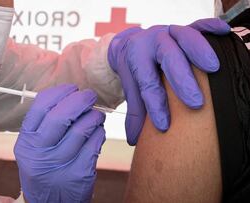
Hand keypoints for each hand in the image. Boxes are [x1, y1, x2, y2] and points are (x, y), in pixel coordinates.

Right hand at [14, 84, 105, 202]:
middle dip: (80, 100)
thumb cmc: (44, 168)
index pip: (41, 106)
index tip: (71, 88)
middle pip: (62, 115)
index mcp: (26, 142)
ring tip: (96, 116)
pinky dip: (99, 132)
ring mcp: (60, 165)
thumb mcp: (33, 148)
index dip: (60, 92)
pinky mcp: (79, 173)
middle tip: (89, 96)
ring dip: (94, 116)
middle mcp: (40, 154)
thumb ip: (44, 124)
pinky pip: (95, 142)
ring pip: (83, 128)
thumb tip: (69, 95)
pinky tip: (97, 132)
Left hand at [107, 18, 229, 144]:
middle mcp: (153, 42)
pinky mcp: (183, 28)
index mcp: (136, 57)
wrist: (132, 44)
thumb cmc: (135, 69)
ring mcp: (169, 32)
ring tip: (213, 68)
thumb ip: (135, 111)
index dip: (155, 105)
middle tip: (195, 103)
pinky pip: (199, 24)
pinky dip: (211, 27)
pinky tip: (223, 33)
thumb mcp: (131, 87)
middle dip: (182, 80)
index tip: (164, 126)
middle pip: (167, 58)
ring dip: (199, 51)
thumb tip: (133, 141)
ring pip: (184, 37)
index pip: (147, 83)